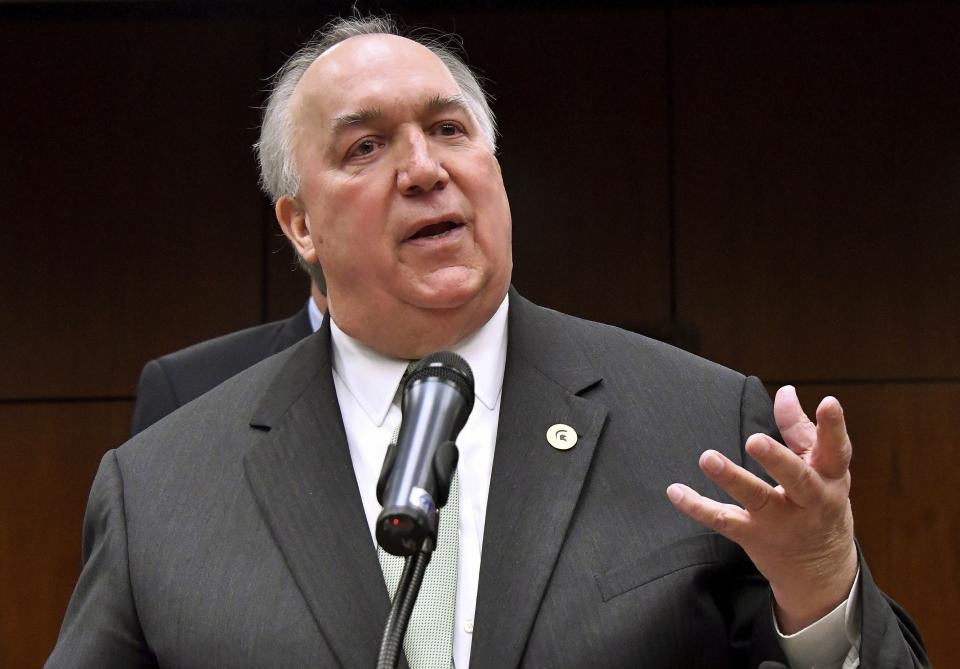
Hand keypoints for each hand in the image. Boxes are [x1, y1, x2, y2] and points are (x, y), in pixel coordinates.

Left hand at [666, 385, 857, 632]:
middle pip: (798, 480)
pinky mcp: (753, 536)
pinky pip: (723, 521)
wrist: (820, 571)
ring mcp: (781, 522)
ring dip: (732, 479)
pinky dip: (697, 507)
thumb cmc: (819, 505)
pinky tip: (675, 491)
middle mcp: (810, 502)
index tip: (828, 401)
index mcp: (830, 478)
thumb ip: (800, 430)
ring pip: (757, 500)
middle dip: (777, 460)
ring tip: (707, 458)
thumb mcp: (822, 470)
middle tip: (754, 439)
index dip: (833, 427)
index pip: (836, 450)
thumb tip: (786, 391)